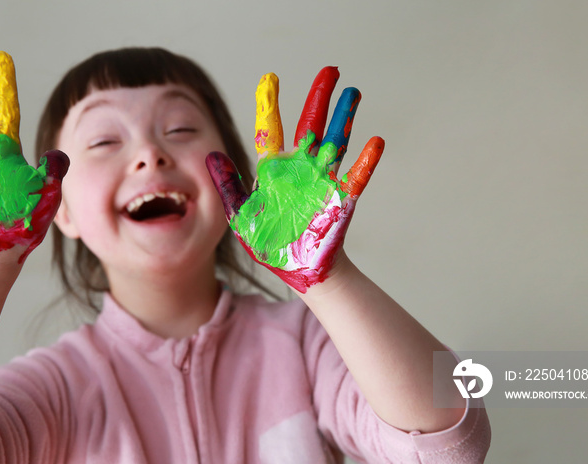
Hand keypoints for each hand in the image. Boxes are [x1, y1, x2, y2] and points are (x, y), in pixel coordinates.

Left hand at [207, 67, 383, 292]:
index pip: (271, 131)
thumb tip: (211, 155)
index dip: (269, 104)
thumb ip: (228, 187)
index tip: (269, 78)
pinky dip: (365, 161)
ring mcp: (322, 182)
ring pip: (335, 142)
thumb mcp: (241, 216)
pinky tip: (375, 142)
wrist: (299, 270)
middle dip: (319, 98)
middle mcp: (300, 169)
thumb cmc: (271, 244)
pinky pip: (356, 177)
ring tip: (352, 93)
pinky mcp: (341, 199)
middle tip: (329, 70)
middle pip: (310, 125)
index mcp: (274, 171)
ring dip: (344, 118)